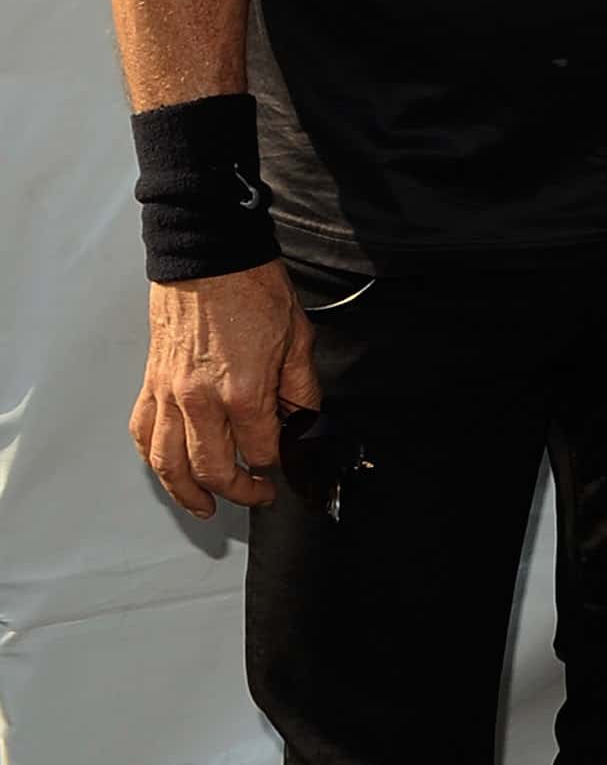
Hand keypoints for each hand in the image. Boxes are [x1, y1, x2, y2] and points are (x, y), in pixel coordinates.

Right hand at [130, 260, 319, 516]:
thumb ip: (301, 389)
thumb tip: (304, 421)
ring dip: (186, 493)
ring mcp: (169, 394)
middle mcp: (200, 400)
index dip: (277, 462)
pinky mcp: (150, 384)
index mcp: (242, 390)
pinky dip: (154, 458)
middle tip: (256, 494)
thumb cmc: (251, 288)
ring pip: (168, 463)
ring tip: (205, 506)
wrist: (210, 257)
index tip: (286, 463)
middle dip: (237, 490)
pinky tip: (168, 468)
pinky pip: (144, 434)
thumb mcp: (297, 339)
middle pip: (212, 469)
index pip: (261, 450)